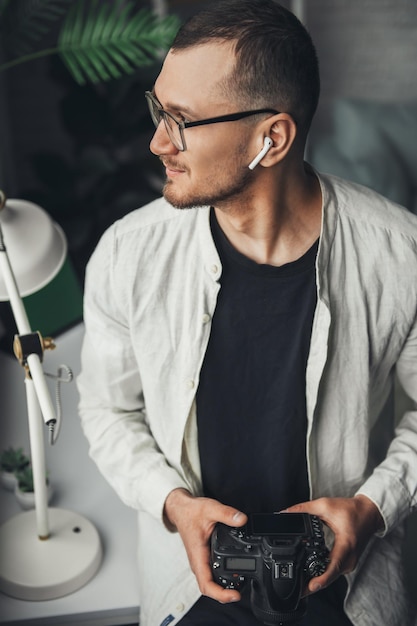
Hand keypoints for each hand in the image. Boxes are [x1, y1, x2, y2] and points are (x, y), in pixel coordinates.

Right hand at [164, 488, 246, 602]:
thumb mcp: (210, 509)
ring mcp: (200, 561)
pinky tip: (232, 574)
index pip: (206, 584)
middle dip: (223, 595)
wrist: (180, 509)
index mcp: (198, 555)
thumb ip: (227, 514)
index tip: (234, 595)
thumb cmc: (191, 512)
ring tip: (238, 587)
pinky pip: (210, 574)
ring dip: (222, 588)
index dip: (220, 594)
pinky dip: (220, 578)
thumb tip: (241, 520)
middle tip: (240, 593)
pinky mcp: (203, 558)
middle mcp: (198, 562)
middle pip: (208, 588)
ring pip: (209, 582)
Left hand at [285, 495, 383, 593]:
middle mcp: (349, 558)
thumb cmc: (351, 510)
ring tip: (299, 584)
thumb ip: (303, 509)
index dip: (321, 579)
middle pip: (329, 577)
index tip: (310, 587)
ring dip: (316, 581)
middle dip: (312, 584)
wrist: (370, 514)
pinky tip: (310, 575)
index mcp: (346, 545)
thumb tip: (283, 513)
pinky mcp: (347, 563)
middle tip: (296, 589)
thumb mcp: (325, 505)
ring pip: (331, 577)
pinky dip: (322, 575)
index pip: (333, 567)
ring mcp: (349, 563)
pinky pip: (333, 573)